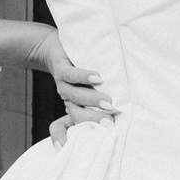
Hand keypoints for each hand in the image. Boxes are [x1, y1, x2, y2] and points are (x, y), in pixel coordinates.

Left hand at [34, 27, 114, 143]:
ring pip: (76, 96)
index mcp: (76, 107)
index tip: (111, 129)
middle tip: (110, 122)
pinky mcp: (60, 70)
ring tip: (108, 102)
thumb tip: (127, 107)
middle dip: (95, 118)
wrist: (53, 49)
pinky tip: (97, 77)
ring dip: (93, 100)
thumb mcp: (91, 86)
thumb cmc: (80, 69)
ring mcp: (63, 86)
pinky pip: (71, 75)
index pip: (83, 122)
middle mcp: (68, 100)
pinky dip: (84, 76)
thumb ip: (104, 95)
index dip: (95, 126)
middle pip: (79, 114)